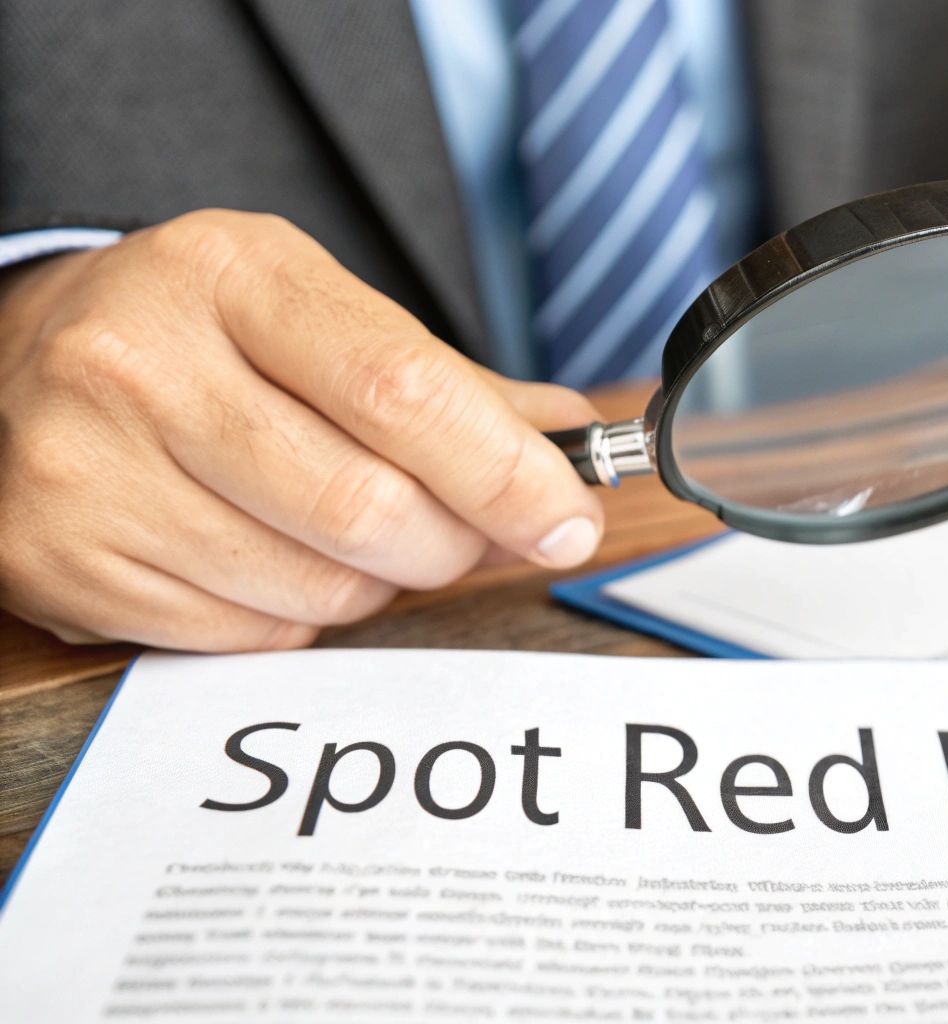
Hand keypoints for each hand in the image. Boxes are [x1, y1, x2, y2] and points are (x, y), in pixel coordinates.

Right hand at [0, 210, 605, 650]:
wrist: (16, 361)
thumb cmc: (198, 335)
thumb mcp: (314, 312)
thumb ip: (450, 384)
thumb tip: (571, 444)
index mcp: (228, 274)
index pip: (403, 389)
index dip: (507, 471)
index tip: (570, 517)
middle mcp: (140, 361)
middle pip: (368, 505)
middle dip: (454, 541)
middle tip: (472, 534)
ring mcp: (90, 468)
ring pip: (320, 583)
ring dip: (382, 581)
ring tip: (363, 534)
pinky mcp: (62, 561)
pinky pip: (253, 631)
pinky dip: (301, 611)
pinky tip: (277, 555)